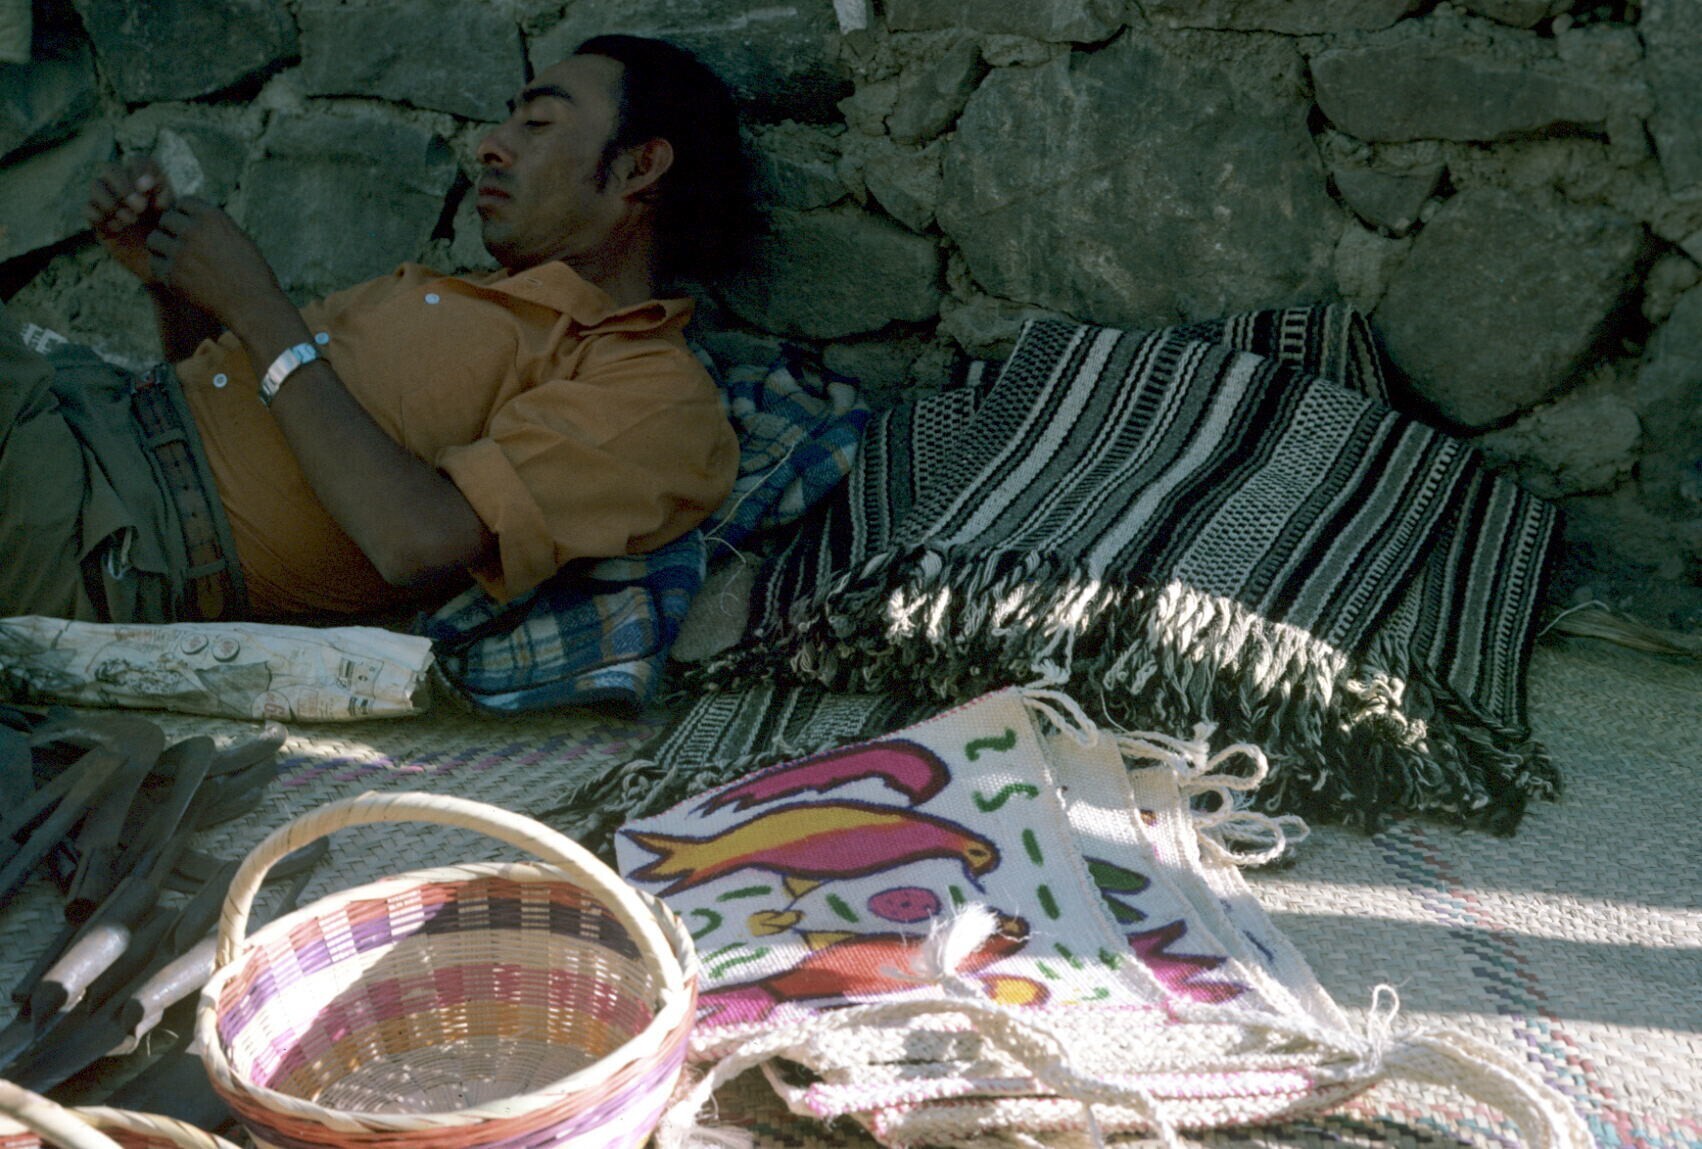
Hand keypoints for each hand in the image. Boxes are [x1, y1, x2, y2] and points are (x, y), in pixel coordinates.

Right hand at [86, 156, 175, 283]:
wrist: (165, 266)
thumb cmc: (175, 239)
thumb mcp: (177, 217)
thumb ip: (164, 195)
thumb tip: (145, 186)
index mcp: (149, 184)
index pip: (139, 161)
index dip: (141, 170)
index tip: (149, 189)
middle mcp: (126, 188)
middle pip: (111, 169)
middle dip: (124, 186)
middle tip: (140, 208)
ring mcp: (110, 203)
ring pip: (96, 186)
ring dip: (111, 201)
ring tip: (130, 220)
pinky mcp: (99, 221)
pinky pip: (88, 209)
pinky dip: (100, 215)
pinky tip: (116, 228)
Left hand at [144, 198, 285, 333]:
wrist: (253, 305)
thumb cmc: (251, 272)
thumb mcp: (237, 238)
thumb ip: (212, 225)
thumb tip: (189, 215)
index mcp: (212, 217)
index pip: (183, 203)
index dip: (187, 216)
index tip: (196, 231)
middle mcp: (193, 231)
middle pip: (165, 220)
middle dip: (173, 231)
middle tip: (186, 248)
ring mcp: (180, 253)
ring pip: (154, 241)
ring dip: (164, 249)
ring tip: (180, 261)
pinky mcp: (172, 275)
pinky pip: (156, 265)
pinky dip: (166, 271)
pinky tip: (183, 278)